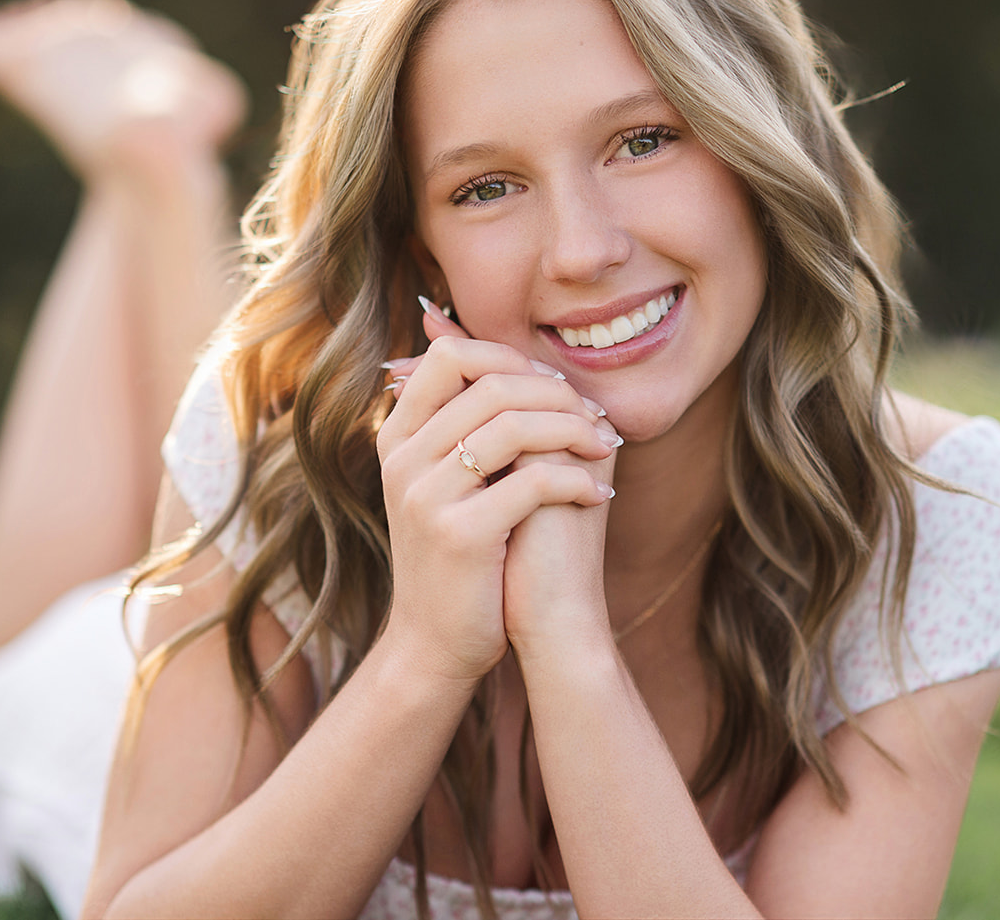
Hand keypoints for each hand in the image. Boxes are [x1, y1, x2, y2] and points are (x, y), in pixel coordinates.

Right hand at [376, 300, 616, 683]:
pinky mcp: (459, 536)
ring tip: (602, 449)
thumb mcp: (445, 481)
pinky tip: (600, 495)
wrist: (435, 643)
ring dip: (575, 432)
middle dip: (557, 394)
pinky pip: (534, 483)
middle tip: (595, 417)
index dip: (510, 357)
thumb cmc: (458, 554)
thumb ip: (464, 422)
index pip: (450, 357)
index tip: (555, 387)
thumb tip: (508, 361)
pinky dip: (578, 482)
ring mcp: (425, 497)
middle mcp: (403, 460)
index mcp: (397, 437)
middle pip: (491, 384)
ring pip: (514, 426)